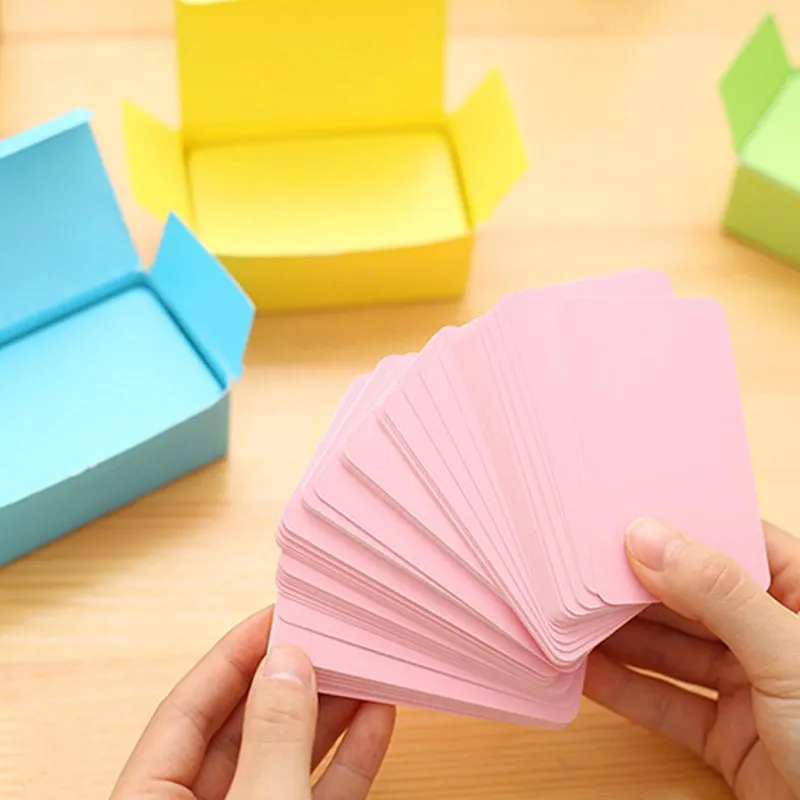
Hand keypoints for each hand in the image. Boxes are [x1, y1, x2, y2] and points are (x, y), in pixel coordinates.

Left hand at [110, 607, 394, 799]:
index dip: (234, 654)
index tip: (277, 613)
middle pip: (243, 727)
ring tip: (363, 667)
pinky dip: (350, 758)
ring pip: (287, 758)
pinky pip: (319, 793)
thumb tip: (290, 662)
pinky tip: (377, 719)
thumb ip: (273, 737)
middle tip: (329, 634)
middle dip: (291, 679)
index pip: (188, 707)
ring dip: (330, 714)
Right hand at [585, 519, 799, 798]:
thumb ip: (718, 594)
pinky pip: (667, 703)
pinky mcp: (727, 735)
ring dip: (619, 638)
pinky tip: (584, 672)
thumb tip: (646, 536)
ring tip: (566, 617)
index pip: (731, 542)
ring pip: (671, 649)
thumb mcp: (788, 654)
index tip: (616, 515)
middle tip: (574, 569)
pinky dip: (626, 690)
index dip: (675, 528)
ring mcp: (748, 685)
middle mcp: (771, 634)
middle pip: (689, 597)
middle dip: (632, 586)